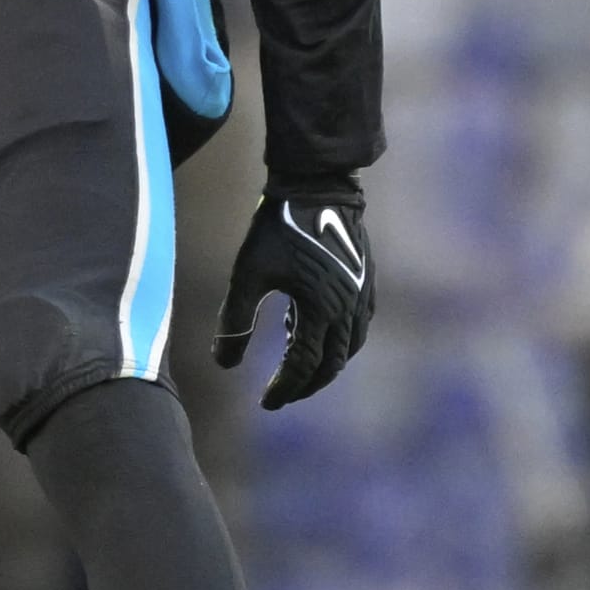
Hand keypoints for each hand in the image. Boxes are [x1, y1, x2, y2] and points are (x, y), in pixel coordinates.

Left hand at [214, 186, 372, 409]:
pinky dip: (339, 342)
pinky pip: (358, 326)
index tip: (265, 402)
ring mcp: (361, 295)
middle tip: (282, 396)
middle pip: (331, 365)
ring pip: (349, 347)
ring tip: (297, 370)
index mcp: (320, 311)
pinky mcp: (365, 282)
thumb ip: (236, 321)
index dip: (284, 389)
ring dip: (325, 365)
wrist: (317, 187)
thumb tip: (225, 364)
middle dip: (306, 386)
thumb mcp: (248, 275)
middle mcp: (348, 309)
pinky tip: (316, 333)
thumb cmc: (277, 229)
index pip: (303, 366)